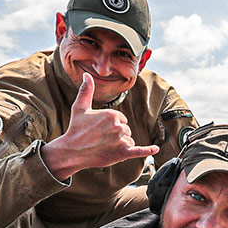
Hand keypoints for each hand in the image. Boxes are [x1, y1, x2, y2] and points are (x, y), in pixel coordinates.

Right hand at [41, 73, 158, 179]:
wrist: (72, 151)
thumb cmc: (75, 129)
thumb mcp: (80, 107)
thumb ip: (86, 90)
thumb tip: (87, 75)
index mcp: (112, 113)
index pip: (122, 120)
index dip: (112, 126)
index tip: (100, 130)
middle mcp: (118, 125)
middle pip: (126, 130)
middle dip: (116, 136)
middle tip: (100, 139)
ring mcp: (121, 139)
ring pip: (129, 141)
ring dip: (120, 146)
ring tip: (104, 147)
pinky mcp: (123, 153)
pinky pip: (139, 151)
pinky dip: (147, 151)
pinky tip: (155, 149)